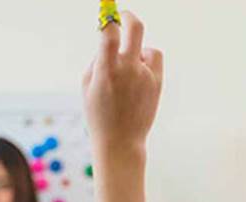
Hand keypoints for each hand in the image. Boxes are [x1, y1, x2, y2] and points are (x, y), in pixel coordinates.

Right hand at [82, 10, 164, 154]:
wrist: (120, 141)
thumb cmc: (99, 113)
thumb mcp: (87, 86)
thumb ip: (97, 61)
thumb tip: (109, 38)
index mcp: (106, 71)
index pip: (108, 33)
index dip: (107, 18)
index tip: (106, 16)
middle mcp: (128, 69)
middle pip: (135, 28)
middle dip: (128, 16)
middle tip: (123, 16)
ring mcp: (145, 75)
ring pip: (145, 48)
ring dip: (135, 52)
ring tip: (127, 73)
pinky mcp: (158, 81)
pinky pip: (154, 58)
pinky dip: (145, 61)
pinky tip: (137, 76)